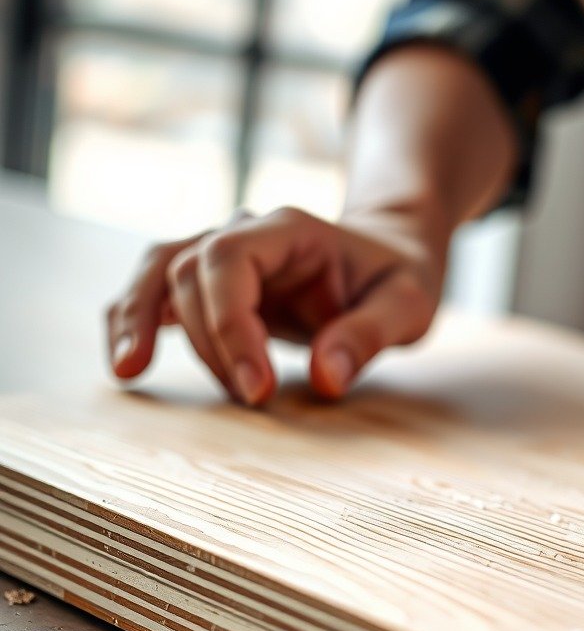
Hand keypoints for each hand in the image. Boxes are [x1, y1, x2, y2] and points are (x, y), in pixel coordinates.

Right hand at [106, 206, 443, 404]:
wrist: (389, 256)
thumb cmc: (399, 279)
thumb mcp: (408, 305)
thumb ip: (371, 335)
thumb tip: (327, 379)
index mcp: (291, 229)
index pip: (231, 260)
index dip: (231, 325)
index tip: (256, 389)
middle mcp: (248, 232)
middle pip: (190, 272)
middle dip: (210, 342)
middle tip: (249, 400)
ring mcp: (226, 254)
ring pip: (160, 275)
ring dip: (141, 322)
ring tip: (132, 373)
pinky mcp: (217, 283)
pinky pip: (159, 292)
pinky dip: (134, 321)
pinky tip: (128, 363)